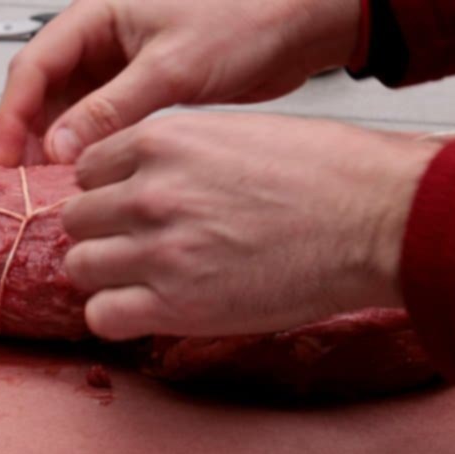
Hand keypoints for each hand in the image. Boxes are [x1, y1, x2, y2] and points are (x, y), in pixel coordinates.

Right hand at [0, 0, 360, 166]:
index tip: (6, 159)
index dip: (12, 115)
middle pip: (43, 93)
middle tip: (25, 186)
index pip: (32, 66)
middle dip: (29, 139)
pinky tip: (91, 182)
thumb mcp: (171, 66)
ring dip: (59, 151)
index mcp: (96, 16)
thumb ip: (111, 108)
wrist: (300, 23)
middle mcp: (102, 40)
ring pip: (69, 114)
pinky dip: (92, 154)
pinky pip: (101, 126)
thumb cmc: (246, 16)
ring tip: (55, 191)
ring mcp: (120, 68)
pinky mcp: (143, 92)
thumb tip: (60, 150)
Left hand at [61, 113, 438, 339]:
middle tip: (137, 248)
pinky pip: (102, 316)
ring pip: (80, 266)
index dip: (106, 193)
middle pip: (77, 219)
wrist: (376, 220)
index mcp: (163, 141)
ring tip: (144, 282)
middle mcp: (150, 192)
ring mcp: (157, 249)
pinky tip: (146, 311)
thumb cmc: (328, 175)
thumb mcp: (235, 134)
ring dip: (106, 276)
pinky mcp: (174, 304)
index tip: (125, 210)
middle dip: (104, 234)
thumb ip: (177, 155)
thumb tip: (142, 179)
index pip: (87, 170)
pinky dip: (116, 317)